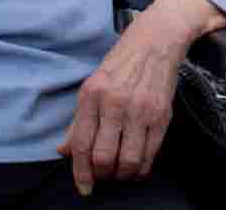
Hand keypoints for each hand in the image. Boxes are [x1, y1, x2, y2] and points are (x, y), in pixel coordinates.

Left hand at [59, 0, 221, 193]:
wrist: (156, 40)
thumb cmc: (122, 62)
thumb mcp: (93, 85)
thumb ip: (78, 121)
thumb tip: (63, 151)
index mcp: (92, 95)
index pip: (81, 143)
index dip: (80, 172)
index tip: (83, 186)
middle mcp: (114, 103)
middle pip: (103, 157)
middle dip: (102, 175)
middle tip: (104, 175)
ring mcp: (140, 110)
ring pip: (128, 160)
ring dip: (123, 174)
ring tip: (121, 172)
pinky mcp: (161, 115)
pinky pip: (151, 153)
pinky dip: (143, 168)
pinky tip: (139, 167)